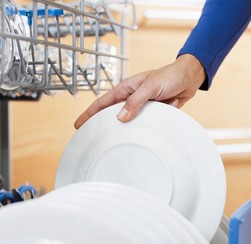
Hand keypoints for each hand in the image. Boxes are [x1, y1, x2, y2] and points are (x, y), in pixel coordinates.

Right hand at [74, 54, 205, 128]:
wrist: (189, 77)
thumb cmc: (169, 76)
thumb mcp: (150, 87)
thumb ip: (135, 101)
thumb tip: (120, 117)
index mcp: (125, 89)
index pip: (101, 103)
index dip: (88, 114)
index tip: (78, 125)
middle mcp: (130, 98)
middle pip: (110, 114)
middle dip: (100, 124)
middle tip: (90, 138)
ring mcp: (140, 107)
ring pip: (125, 121)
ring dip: (119, 130)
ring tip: (109, 142)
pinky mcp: (151, 113)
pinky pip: (141, 124)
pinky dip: (136, 130)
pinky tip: (132, 139)